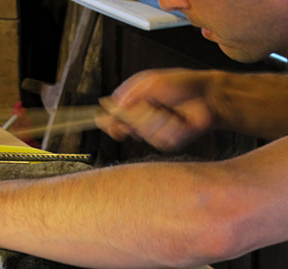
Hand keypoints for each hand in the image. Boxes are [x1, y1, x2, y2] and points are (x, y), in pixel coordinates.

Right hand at [96, 68, 215, 150]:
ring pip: (143, 132)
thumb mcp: (149, 82)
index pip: (112, 121)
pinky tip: (179, 118)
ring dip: (157, 117)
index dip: (108, 123)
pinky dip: (170, 124)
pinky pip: (160, 137)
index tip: (104, 120)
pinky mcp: (168, 142)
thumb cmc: (180, 84)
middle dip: (135, 115)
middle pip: (124, 128)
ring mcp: (154, 134)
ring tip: (169, 108)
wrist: (207, 95)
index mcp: (134, 108)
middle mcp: (141, 123)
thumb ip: (128, 94)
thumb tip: (109, 106)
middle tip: (150, 104)